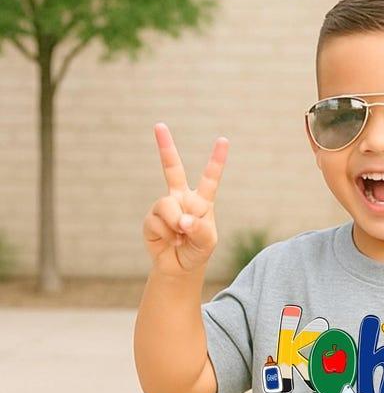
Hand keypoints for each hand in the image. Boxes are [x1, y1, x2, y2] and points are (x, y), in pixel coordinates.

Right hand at [143, 123, 228, 276]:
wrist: (179, 266)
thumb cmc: (198, 250)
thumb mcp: (207, 242)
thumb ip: (200, 229)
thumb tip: (182, 220)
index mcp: (202, 200)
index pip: (210, 177)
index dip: (217, 159)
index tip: (223, 140)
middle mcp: (182, 198)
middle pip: (172, 169)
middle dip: (165, 147)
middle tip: (158, 125)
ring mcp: (165, 207)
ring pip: (167, 206)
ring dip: (175, 225)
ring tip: (180, 237)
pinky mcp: (151, 219)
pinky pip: (158, 222)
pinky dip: (167, 235)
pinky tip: (171, 241)